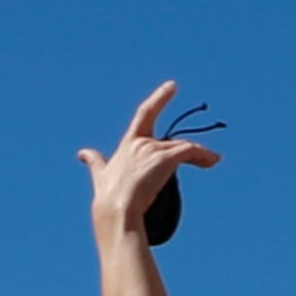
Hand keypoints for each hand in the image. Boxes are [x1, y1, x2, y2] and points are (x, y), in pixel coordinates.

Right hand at [80, 81, 218, 248]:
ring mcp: (152, 149)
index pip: (145, 114)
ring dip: (200, 155)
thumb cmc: (108, 196)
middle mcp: (141, 142)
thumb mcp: (100, 174)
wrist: (116, 209)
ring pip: (183, 148)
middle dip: (190, 150)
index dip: (159, 99)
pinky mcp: (164, 158)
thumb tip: (82, 153)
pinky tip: (213, 161)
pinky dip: (203, 155)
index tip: (172, 86)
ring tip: (211, 162)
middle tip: (209, 158)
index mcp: (129, 144)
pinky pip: (189, 152)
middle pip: (172, 143)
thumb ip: (95, 162)